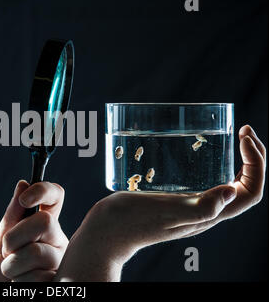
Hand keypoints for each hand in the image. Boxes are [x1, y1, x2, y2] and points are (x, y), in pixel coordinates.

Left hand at [0, 180, 67, 281]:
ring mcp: (61, 262)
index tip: (24, 199)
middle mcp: (57, 241)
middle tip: (6, 252)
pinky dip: (19, 282)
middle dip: (15, 237)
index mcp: (44, 228)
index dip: (44, 190)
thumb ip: (11, 217)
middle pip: (45, 222)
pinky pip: (38, 276)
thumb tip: (22, 184)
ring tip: (11, 274)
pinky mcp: (60, 281)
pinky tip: (20, 286)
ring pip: (37, 251)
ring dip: (13, 264)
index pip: (55, 197)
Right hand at [55, 125, 265, 280]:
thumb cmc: (132, 221)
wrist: (106, 230)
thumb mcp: (167, 213)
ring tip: (228, 137)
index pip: (249, 193)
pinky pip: (202, 181)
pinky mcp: (173, 199)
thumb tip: (231, 190)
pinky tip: (192, 151)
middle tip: (243, 131)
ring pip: (225, 183)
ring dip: (234, 160)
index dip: (257, 164)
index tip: (244, 138)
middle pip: (243, 186)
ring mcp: (188, 206)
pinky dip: (208, 164)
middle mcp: (203, 212)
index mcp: (207, 216)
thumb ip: (200, 208)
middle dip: (252, 158)